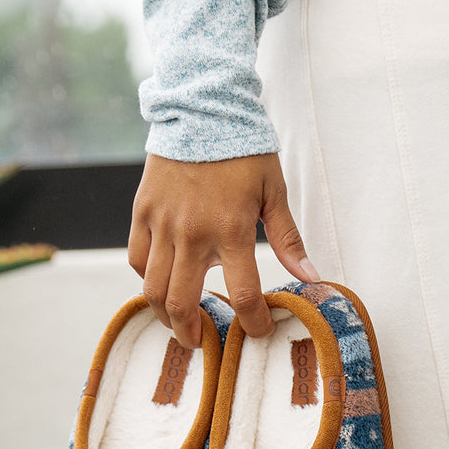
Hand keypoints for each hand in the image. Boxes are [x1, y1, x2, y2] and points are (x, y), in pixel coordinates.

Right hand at [127, 151, 317, 347]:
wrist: (201, 106)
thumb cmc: (243, 150)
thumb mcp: (273, 192)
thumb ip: (288, 239)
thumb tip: (311, 277)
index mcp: (231, 230)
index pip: (243, 295)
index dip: (253, 323)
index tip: (258, 331)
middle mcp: (192, 233)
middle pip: (182, 304)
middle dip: (192, 333)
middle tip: (202, 342)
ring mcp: (162, 223)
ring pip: (152, 289)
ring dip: (165, 315)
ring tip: (178, 323)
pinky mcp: (142, 211)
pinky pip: (137, 258)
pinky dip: (147, 279)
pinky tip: (162, 284)